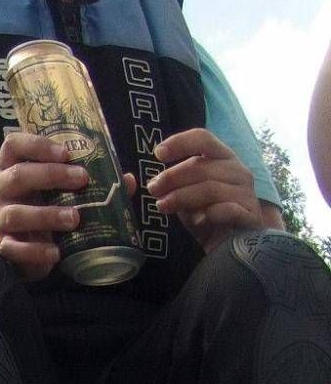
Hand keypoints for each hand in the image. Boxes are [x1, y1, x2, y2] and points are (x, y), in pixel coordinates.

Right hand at [0, 131, 95, 280]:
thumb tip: (126, 180)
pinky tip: (56, 252)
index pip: (13, 144)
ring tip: (74, 219)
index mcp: (10, 164)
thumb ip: (91, 177)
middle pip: (17, 176)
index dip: (37, 145)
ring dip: (46, 215)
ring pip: (14, 214)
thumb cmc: (45, 199)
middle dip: (51, 176)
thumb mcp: (62, 183)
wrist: (22, 237)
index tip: (66, 152)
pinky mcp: (3, 244)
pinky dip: (35, 251)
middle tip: (81, 180)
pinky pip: (13, 248)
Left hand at [149, 129, 261, 251]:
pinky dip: (209, 213)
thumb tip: (134, 181)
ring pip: (210, 188)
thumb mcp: (183, 198)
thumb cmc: (205, 216)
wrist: (232, 245)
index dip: (180, 143)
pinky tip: (198, 220)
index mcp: (222, 159)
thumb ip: (168, 186)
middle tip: (153, 189)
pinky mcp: (249, 215)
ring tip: (163, 206)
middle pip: (201, 166)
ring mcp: (246, 192)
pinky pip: (227, 209)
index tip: (157, 154)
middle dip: (172, 177)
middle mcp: (237, 171)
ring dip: (182, 197)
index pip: (203, 139)